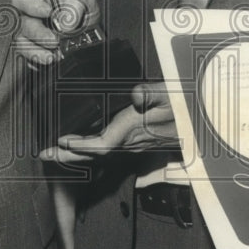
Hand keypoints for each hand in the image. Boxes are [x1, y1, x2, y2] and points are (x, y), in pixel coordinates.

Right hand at [11, 0, 98, 65]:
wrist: (88, 33)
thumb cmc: (82, 11)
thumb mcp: (85, 0)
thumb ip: (77, 2)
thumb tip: (65, 18)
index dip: (31, 5)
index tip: (48, 11)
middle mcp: (30, 16)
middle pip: (21, 23)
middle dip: (37, 32)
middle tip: (53, 39)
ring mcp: (29, 36)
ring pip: (21, 43)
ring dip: (35, 51)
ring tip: (52, 56)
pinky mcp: (32, 52)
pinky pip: (28, 58)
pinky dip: (39, 60)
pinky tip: (51, 60)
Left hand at [39, 82, 178, 163]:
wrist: (202, 120)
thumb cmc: (184, 104)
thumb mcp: (170, 93)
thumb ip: (153, 94)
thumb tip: (136, 95)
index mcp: (135, 128)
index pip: (103, 144)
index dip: (81, 146)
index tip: (62, 142)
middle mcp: (134, 141)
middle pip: (96, 154)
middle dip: (69, 156)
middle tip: (46, 155)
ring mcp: (137, 145)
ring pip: (102, 155)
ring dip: (78, 155)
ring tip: (56, 153)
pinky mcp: (140, 145)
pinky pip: (111, 153)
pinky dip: (92, 152)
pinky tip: (84, 151)